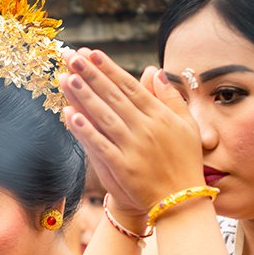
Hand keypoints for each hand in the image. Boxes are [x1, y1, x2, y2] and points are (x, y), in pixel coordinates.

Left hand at [59, 48, 203, 226]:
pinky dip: (85, 131)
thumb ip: (170, 97)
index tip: (91, 53)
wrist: (182, 201)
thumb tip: (155, 71)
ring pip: (104, 117)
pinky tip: (70, 116)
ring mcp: (134, 148)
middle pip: (113, 97)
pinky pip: (101, 146)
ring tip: (66, 78)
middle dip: (90, 75)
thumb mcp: (186, 125)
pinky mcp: (124, 167)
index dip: (108, 69)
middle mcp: (146, 128)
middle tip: (71, 57)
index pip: (129, 86)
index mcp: (159, 116)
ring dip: (84, 97)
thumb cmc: (184, 161)